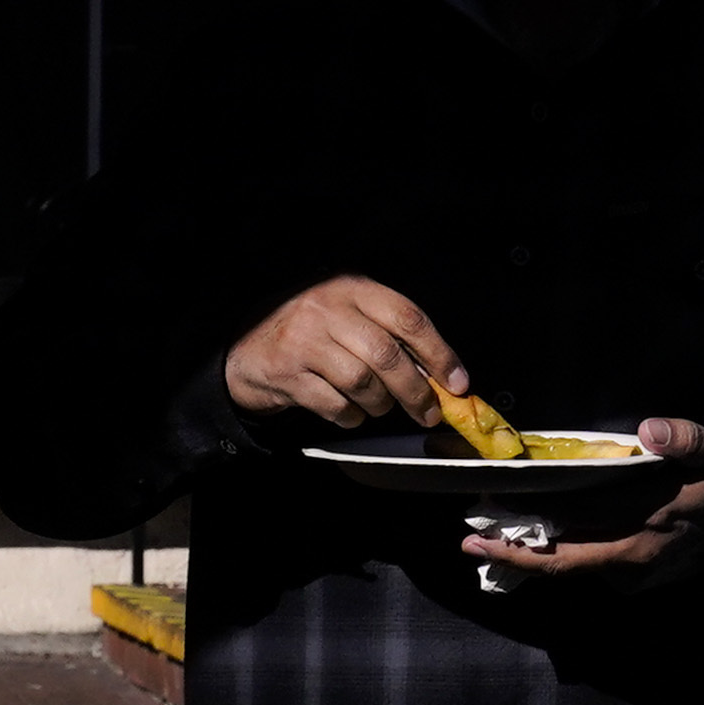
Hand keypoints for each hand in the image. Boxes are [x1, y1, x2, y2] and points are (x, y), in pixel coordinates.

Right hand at [218, 277, 468, 433]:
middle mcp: (327, 309)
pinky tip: (350, 412)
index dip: (440, 353)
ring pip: (362, 382)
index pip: (408, 318)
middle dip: (416, 391)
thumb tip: (438, 375)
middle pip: (387, 355)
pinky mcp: (287, 373)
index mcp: (352, 288)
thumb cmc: (308, 334)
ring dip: (379, 404)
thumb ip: (388, 335)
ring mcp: (304, 340)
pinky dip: (351, 416)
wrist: (246, 350)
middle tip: (429, 412)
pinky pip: (335, 405)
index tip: (458, 384)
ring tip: (378, 406)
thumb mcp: (348, 316)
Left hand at [472, 419, 703, 584]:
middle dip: (515, 553)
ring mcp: (633, 574)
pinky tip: (529, 537)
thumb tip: (650, 430)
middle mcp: (635, 557)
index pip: (581, 529)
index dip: (534, 528)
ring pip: (572, 568)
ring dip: (530, 555)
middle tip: (469, 538)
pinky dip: (556, 554)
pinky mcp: (632, 580)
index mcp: (650, 524)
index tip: (494, 517)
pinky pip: (586, 568)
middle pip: (564, 561)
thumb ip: (687, 440)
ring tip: (486, 537)